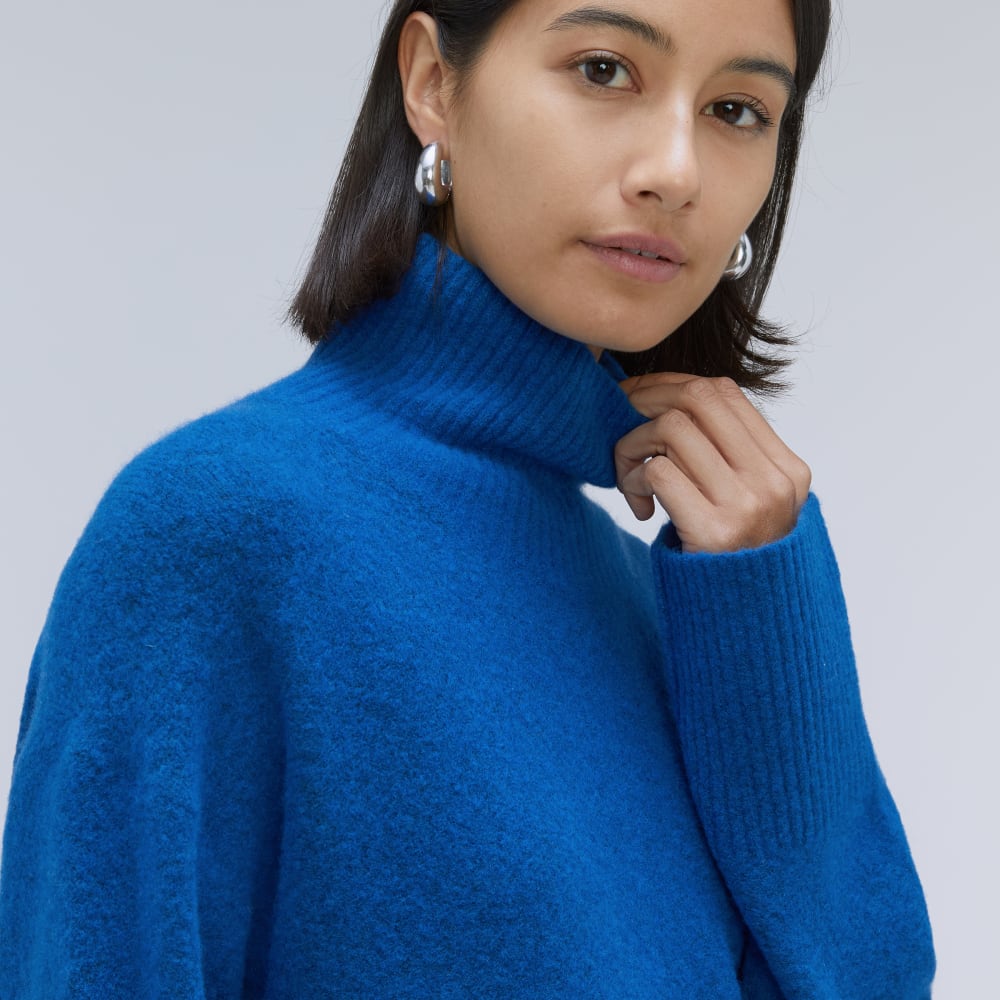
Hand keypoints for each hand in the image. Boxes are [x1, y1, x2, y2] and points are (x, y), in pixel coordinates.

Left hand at [615, 373, 810, 553]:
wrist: (741, 624)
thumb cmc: (730, 557)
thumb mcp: (749, 501)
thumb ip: (726, 456)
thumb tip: (671, 397)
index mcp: (788, 469)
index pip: (725, 392)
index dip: (672, 386)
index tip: (640, 401)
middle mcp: (773, 482)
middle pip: (696, 398)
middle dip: (645, 401)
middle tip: (619, 424)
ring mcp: (747, 506)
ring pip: (671, 428)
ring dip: (633, 444)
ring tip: (631, 475)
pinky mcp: (713, 531)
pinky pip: (658, 470)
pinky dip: (634, 478)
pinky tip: (639, 505)